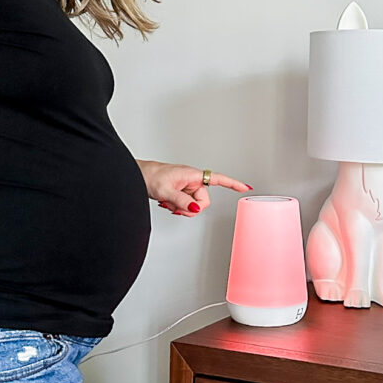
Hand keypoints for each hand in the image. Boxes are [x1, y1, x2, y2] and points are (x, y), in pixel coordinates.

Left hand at [136, 160, 251, 216]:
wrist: (137, 175)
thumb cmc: (150, 176)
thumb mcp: (166, 191)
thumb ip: (182, 201)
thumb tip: (196, 207)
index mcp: (192, 175)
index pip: (218, 179)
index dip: (232, 184)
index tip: (245, 187)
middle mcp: (192, 179)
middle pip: (203, 200)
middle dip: (191, 208)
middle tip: (176, 206)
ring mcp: (186, 185)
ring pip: (194, 204)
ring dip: (182, 208)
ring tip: (168, 202)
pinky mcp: (181, 191)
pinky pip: (186, 204)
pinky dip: (178, 207)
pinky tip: (167, 203)